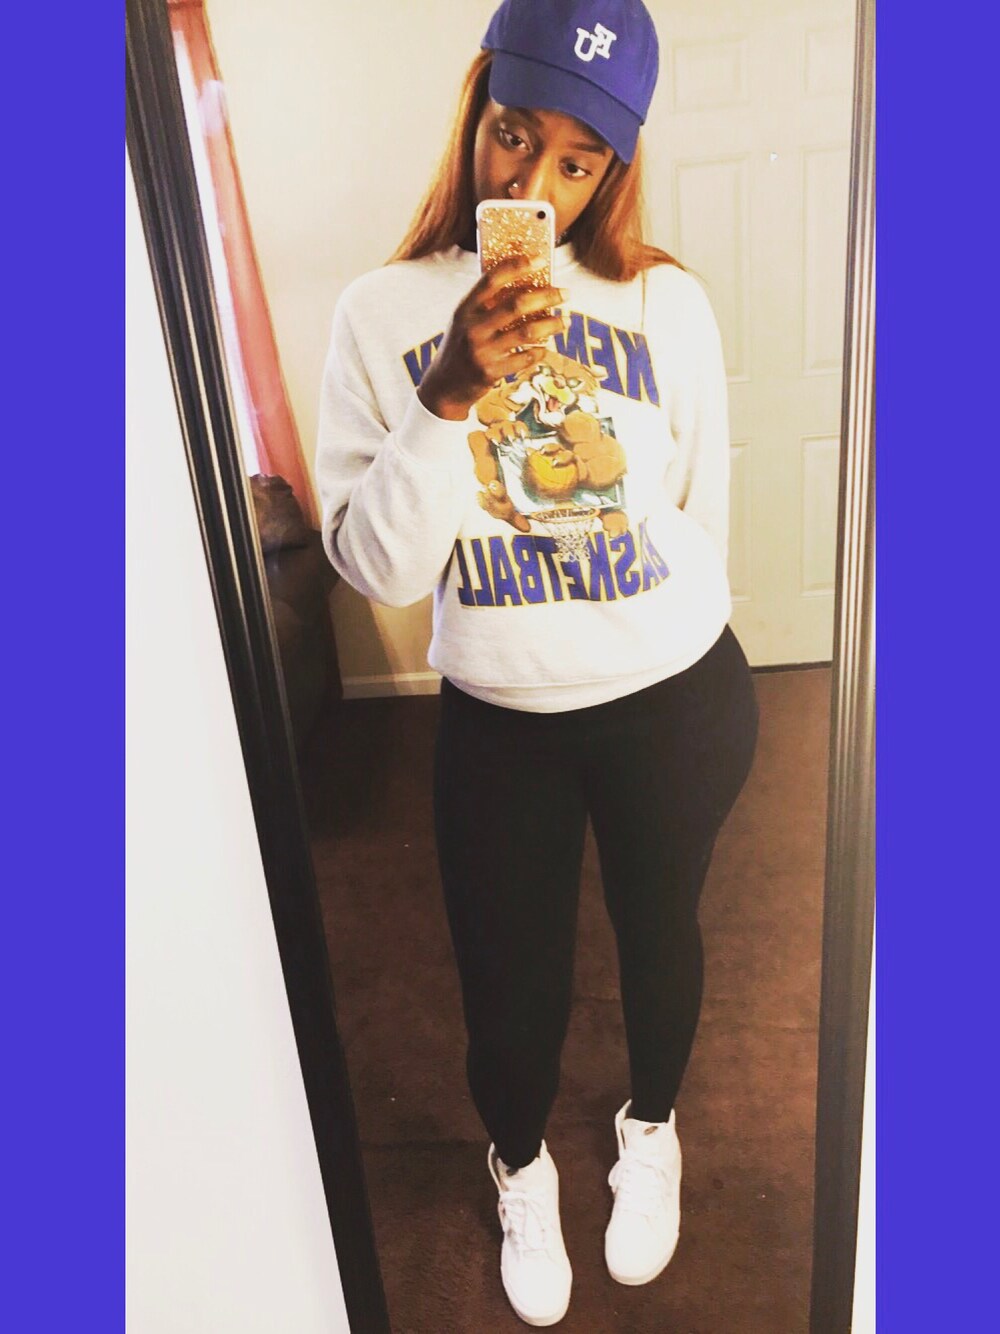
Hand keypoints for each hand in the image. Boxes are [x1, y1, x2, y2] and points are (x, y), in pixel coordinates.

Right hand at [417, 255, 567, 420]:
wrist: (444, 386)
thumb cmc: (460, 347)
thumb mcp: (463, 321)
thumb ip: (485, 304)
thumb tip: (524, 284)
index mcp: (465, 309)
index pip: (492, 279)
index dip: (517, 266)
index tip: (540, 259)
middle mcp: (473, 328)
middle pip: (517, 304)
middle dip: (547, 296)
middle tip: (566, 293)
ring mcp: (483, 351)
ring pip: (528, 332)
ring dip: (552, 324)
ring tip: (565, 320)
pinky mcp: (492, 372)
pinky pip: (526, 358)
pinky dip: (540, 351)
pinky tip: (546, 347)